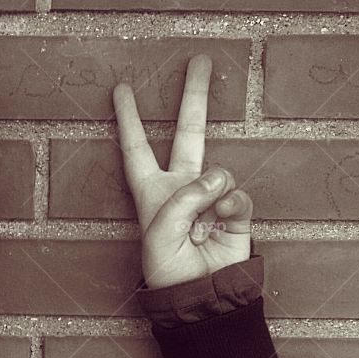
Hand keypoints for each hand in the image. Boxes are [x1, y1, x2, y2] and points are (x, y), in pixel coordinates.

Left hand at [113, 54, 252, 289]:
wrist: (199, 298)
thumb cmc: (167, 269)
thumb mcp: (160, 232)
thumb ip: (185, 198)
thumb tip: (219, 178)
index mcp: (151, 191)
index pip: (136, 148)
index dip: (128, 119)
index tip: (120, 88)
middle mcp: (181, 187)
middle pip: (189, 131)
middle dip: (194, 96)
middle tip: (200, 59)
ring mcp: (210, 197)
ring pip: (219, 170)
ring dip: (211, 193)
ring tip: (200, 226)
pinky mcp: (236, 212)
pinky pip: (238, 195)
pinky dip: (231, 207)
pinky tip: (222, 224)